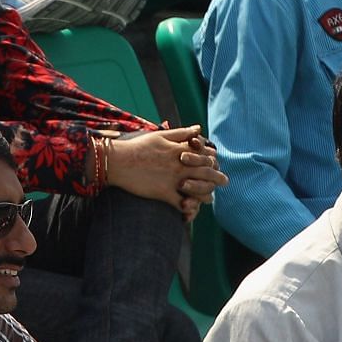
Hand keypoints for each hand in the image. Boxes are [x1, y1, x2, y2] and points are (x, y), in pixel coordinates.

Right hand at [108, 126, 226, 213]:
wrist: (117, 161)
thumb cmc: (137, 147)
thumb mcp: (159, 135)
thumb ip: (181, 133)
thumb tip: (198, 129)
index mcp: (180, 151)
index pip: (205, 155)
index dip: (213, 160)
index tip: (216, 163)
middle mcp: (180, 166)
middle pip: (207, 173)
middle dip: (218, 178)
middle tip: (224, 181)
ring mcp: (173, 181)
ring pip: (200, 191)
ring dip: (206, 195)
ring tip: (208, 198)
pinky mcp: (164, 193)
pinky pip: (182, 205)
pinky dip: (188, 210)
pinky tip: (190, 211)